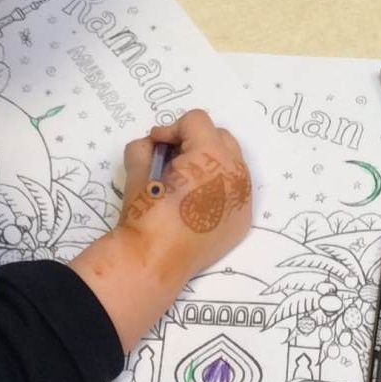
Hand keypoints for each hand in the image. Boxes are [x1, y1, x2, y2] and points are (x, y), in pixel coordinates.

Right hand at [71, 110, 251, 348]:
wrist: (155, 261)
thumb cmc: (146, 214)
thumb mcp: (137, 172)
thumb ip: (144, 147)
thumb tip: (152, 145)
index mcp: (211, 155)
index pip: (196, 121)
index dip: (172, 129)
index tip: (156, 146)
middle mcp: (235, 173)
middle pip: (220, 137)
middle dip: (196, 142)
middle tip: (172, 161)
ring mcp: (243, 198)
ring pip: (232, 162)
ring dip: (211, 162)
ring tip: (186, 180)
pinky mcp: (243, 219)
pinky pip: (236, 190)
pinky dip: (220, 187)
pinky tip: (198, 203)